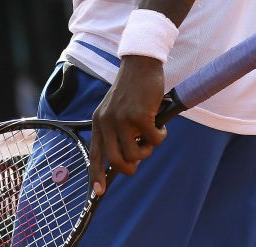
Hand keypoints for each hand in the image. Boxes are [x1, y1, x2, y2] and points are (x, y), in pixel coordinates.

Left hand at [88, 56, 166, 195]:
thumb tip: (129, 157)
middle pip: (116, 160)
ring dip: (148, 148)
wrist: (140, 64)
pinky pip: (154, 141)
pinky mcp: (139, 116)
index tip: (99, 192)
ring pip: (136, 154)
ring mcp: (122, 119)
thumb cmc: (132, 88)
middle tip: (142, 153)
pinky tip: (160, 124)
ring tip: (151, 133)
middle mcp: (106, 122)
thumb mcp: (116, 109)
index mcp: (98, 121)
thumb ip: (117, 130)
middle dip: (131, 166)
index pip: (94, 153)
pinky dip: (161, 136)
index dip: (96, 174)